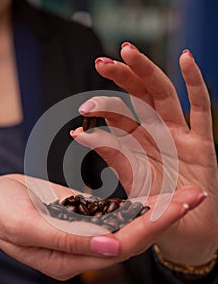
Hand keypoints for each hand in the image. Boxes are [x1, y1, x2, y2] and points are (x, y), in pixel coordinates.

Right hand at [0, 174, 204, 278]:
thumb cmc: (2, 213)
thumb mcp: (27, 228)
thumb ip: (68, 241)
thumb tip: (111, 250)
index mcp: (73, 258)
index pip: (122, 246)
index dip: (152, 227)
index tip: (180, 208)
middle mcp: (86, 248)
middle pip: (135, 235)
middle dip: (167, 217)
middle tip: (197, 196)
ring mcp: (87, 231)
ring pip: (131, 223)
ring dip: (159, 208)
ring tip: (187, 193)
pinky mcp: (87, 215)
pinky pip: (118, 210)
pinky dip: (140, 202)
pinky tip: (160, 192)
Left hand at [71, 43, 217, 265]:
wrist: (185, 231)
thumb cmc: (156, 208)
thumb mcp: (131, 180)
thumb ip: (112, 155)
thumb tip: (80, 132)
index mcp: (139, 145)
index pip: (120, 117)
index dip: (103, 109)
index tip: (84, 110)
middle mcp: (158, 135)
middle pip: (139, 97)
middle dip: (121, 78)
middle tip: (100, 63)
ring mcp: (180, 136)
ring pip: (164, 95)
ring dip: (147, 72)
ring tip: (127, 52)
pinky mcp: (203, 143)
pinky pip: (201, 108)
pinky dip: (195, 83)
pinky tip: (185, 58)